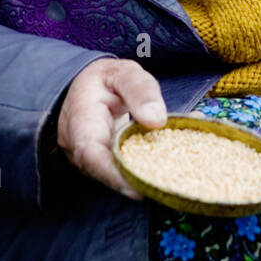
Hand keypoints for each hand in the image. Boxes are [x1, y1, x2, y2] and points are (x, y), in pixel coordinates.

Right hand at [56, 57, 166, 198]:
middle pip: (106, 173)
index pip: (90, 155)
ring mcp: (94, 160)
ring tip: (176, 178)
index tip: (138, 188)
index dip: (113, 175)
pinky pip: (127, 169)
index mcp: (81, 122)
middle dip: (137, 182)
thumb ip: (140, 90)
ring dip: (147, 177)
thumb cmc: (106, 80)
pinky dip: (151, 168)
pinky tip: (178, 162)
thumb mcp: (123, 73)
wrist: (89, 87)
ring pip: (118, 175)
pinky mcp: (109, 164)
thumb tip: (157, 120)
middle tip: (169, 186)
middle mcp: (82, 148)